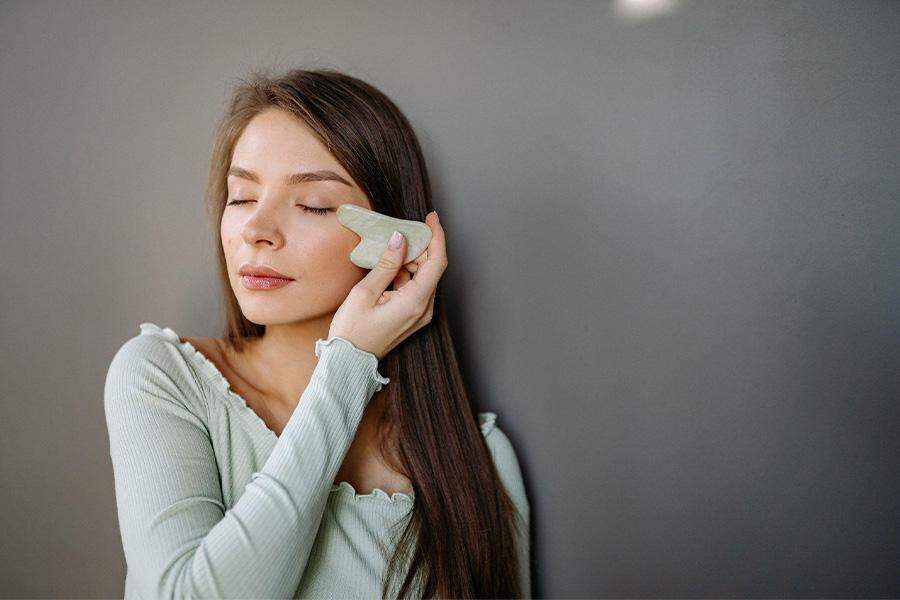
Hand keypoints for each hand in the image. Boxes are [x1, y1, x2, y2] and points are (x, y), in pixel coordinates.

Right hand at [328, 211, 446, 360]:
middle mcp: (424, 309)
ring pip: (425, 277)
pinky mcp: (413, 317)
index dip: (436, 237)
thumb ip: (387, 264)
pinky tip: (388, 270)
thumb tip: (399, 239)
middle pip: (432, 268)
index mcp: (415, 301)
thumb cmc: (352, 331)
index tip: (430, 218)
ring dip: (411, 261)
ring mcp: (420, 314)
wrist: (349, 362)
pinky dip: (406, 274)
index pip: (437, 262)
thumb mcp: (365, 292)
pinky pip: (417, 289)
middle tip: (399, 234)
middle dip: (420, 247)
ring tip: (389, 253)